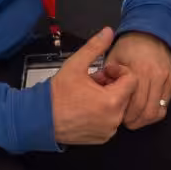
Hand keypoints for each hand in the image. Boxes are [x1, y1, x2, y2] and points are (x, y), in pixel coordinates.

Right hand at [49, 26, 129, 144]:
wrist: (39, 120)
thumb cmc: (56, 94)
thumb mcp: (75, 65)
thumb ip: (95, 47)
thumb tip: (109, 31)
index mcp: (112, 101)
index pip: (131, 80)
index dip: (118, 71)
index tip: (102, 70)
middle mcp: (114, 119)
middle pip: (126, 94)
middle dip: (112, 84)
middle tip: (93, 81)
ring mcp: (108, 131)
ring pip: (118, 107)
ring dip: (108, 98)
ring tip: (88, 94)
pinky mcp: (102, 138)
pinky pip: (110, 121)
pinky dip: (103, 112)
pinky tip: (87, 107)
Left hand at [101, 29, 170, 130]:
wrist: (150, 34)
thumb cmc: (128, 47)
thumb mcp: (112, 58)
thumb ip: (108, 76)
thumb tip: (105, 95)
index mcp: (140, 70)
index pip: (134, 104)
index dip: (124, 115)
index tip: (116, 116)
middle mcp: (156, 76)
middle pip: (146, 111)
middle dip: (134, 121)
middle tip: (124, 121)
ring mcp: (167, 80)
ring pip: (157, 112)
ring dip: (144, 119)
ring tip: (134, 118)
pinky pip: (165, 106)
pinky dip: (154, 113)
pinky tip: (144, 111)